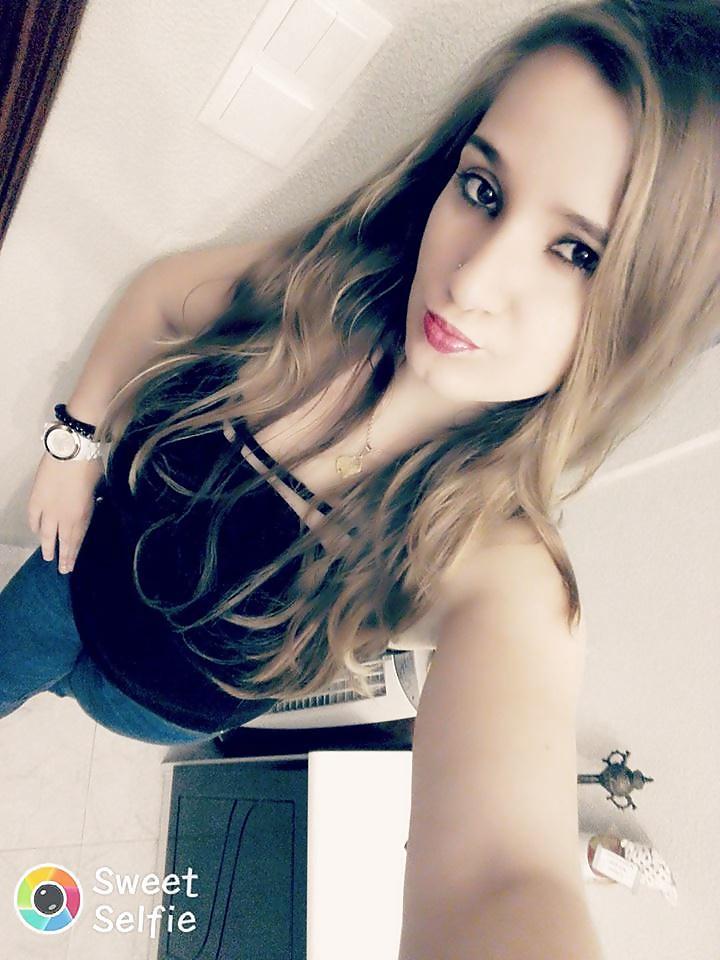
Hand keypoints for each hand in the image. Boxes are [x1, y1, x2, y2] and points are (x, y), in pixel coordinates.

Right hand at [27, 452, 104, 573]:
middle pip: (62, 541)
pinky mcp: (35, 499)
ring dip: (46, 546)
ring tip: (47, 556)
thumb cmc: (90, 466)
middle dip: (62, 557)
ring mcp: (47, 509)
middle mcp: (63, 517)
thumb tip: (88, 506)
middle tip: (61, 569)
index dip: (74, 554)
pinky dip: (35, 527)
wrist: (70, 451)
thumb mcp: (98, 488)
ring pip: (46, 534)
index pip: (77, 540)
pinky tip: (36, 533)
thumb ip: (90, 503)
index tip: (71, 566)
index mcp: (82, 515)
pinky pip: (33, 518)